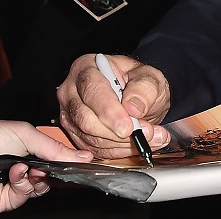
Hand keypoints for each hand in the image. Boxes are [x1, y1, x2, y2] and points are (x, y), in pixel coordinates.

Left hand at [0, 119, 92, 212]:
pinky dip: (22, 184)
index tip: (84, 162)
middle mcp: (22, 167)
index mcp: (28, 149)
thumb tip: (86, 157)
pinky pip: (23, 197)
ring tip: (28, 166)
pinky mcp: (3, 201)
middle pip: (52, 176)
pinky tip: (14, 172)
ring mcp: (13, 185)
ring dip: (38, 177)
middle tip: (49, 163)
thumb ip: (55, 148)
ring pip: (40, 189)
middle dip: (54, 170)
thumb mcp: (26, 134)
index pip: (56, 158)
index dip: (68, 161)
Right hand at [56, 53, 172, 157]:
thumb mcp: (150, 77)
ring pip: (90, 138)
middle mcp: (72, 91)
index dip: (109, 111)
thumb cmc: (138, 82)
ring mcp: (71, 115)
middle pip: (85, 119)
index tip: (128, 127)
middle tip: (146, 133)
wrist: (137, 98)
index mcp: (86, 68)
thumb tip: (133, 107)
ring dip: (122, 143)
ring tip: (150, 137)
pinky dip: (118, 151)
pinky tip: (136, 144)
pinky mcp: (76, 135)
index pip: (91, 90)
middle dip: (117, 132)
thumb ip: (144, 88)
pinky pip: (94, 150)